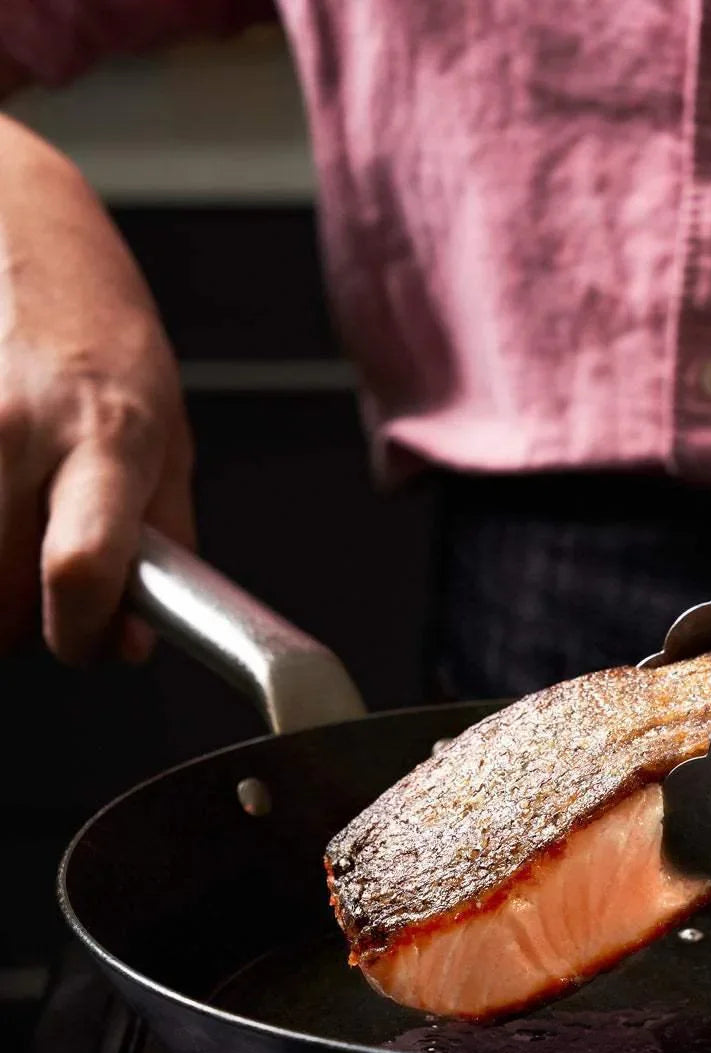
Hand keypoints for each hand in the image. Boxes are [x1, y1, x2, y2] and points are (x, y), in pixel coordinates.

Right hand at [0, 116, 194, 664]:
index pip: (80, 568)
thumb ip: (159, 545)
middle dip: (18, 623)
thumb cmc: (100, 331)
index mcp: (109, 438)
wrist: (13, 221)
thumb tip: (130, 645)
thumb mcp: (167, 434)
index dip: (76, 632)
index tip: (84, 639)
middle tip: (39, 589)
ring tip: (8, 541)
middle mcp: (20, 430)